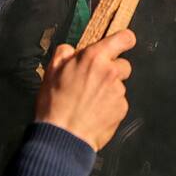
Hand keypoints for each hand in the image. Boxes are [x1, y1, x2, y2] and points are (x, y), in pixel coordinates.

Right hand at [35, 28, 134, 150]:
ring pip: (119, 85)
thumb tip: (70, 50)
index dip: (124, 40)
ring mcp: (118, 92)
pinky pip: (119, 102)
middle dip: (112, 70)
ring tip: (89, 101)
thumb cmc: (55, 104)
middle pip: (123, 65)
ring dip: (109, 90)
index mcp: (94, 58)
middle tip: (94, 81)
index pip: (123, 38)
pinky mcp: (122, 109)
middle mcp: (110, 72)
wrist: (63, 136)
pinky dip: (110, 106)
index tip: (122, 43)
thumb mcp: (51, 71)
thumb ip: (64, 53)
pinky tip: (95, 112)